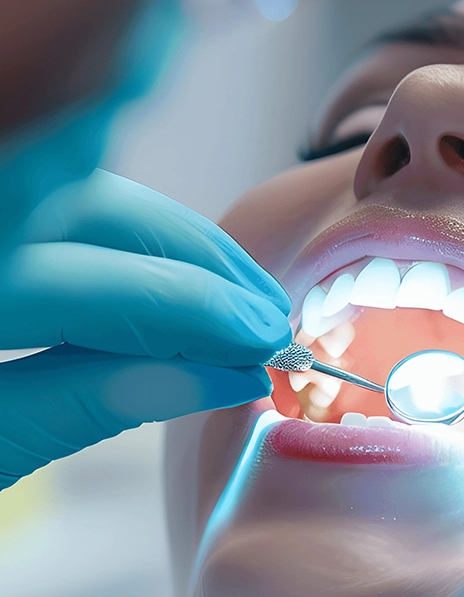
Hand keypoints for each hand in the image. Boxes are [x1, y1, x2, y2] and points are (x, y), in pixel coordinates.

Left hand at [0, 169, 290, 487]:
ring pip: (88, 191)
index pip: (82, 283)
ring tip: (240, 295)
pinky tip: (176, 273)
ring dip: (176, 241)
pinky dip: (129, 236)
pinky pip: (64, 200)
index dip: (190, 307)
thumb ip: (81, 406)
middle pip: (96, 206)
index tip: (260, 341)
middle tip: (266, 316)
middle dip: (198, 256)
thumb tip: (222, 376)